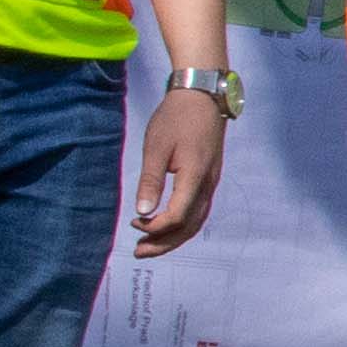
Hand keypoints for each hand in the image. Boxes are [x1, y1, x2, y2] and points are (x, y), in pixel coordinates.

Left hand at [130, 81, 226, 256]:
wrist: (202, 96)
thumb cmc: (176, 118)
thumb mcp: (157, 147)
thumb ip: (151, 181)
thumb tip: (143, 212)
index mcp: (195, 176)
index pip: (178, 216)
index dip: (157, 228)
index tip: (134, 224)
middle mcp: (208, 184)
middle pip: (190, 227)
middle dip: (165, 243)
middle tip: (139, 251)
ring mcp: (211, 182)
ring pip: (196, 221)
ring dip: (173, 236)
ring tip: (148, 242)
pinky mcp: (209, 178)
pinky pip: (198, 210)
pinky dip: (181, 224)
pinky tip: (165, 223)